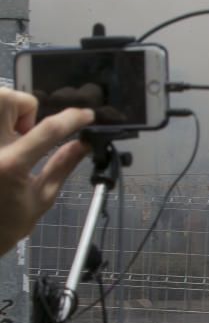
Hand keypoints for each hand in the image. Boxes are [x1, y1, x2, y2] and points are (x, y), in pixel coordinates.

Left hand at [0, 88, 93, 254]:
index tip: (87, 115)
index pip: (49, 130)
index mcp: (11, 165)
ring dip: (7, 111)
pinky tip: (0, 142)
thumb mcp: (41, 197)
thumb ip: (62, 165)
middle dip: (24, 109)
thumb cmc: (7, 223)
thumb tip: (84, 144)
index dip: (72, 119)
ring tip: (8, 138)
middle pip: (11, 100)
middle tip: (24, 133)